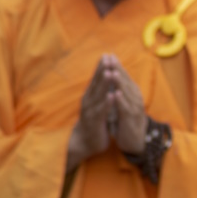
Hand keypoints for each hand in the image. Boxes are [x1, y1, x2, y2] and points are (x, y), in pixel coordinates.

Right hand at [67, 56, 114, 170]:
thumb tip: (104, 79)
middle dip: (103, 70)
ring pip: (99, 95)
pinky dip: (107, 103)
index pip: (96, 79)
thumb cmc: (94, 122)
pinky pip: (102, 111)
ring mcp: (91, 111)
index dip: (101, 67)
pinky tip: (112, 96)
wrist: (85, 142)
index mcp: (90, 97)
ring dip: (104, 84)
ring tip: (110, 72)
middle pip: (96, 83)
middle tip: (108, 57)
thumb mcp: (97, 105)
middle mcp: (89, 101)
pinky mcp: (95, 122)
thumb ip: (100, 93)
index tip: (107, 55)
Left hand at [104, 55, 148, 153]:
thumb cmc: (126, 120)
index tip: (109, 55)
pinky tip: (115, 94)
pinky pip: (125, 108)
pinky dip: (120, 101)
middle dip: (118, 69)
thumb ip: (120, 89)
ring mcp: (134, 108)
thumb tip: (113, 75)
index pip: (124, 76)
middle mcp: (135, 98)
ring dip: (120, 83)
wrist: (134, 140)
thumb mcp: (123, 102)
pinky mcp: (131, 119)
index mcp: (132, 93)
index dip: (117, 66)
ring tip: (113, 72)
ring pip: (127, 93)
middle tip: (110, 58)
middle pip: (126, 81)